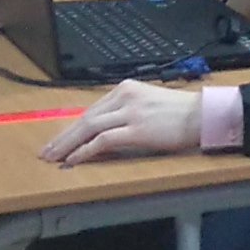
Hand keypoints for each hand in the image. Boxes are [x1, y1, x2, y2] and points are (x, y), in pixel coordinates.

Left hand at [38, 81, 202, 163]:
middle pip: (85, 117)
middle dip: (63, 136)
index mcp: (126, 88)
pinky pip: (102, 141)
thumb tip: (103, 133)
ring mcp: (129, 112)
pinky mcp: (136, 129)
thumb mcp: (148, 104)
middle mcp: (124, 96)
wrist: (202, 115)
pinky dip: (85, 151)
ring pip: (88, 127)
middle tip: (46, 151)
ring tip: (54, 158)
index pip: (92, 109)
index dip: (72, 127)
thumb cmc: (180, 113)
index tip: (60, 139)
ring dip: (68, 144)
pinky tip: (74, 160)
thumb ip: (126, 113)